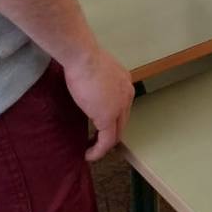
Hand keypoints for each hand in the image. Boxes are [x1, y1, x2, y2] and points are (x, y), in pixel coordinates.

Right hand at [64, 45, 134, 161]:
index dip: (111, 120)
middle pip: (121, 121)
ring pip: (116, 133)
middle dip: (109, 134)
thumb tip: (87, 87)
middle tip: (94, 142)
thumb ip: (97, 82)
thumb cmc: (84, 59)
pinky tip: (88, 154)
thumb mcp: (95, 71)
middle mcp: (127, 94)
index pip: (121, 107)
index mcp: (124, 82)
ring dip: (104, 144)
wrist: (84, 57)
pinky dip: (98, 151)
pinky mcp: (108, 118)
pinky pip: (106, 141)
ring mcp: (120, 107)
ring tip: (92, 150)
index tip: (97, 127)